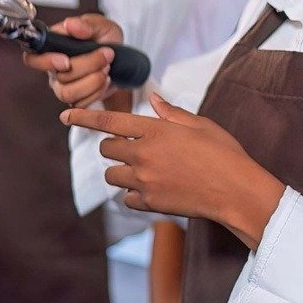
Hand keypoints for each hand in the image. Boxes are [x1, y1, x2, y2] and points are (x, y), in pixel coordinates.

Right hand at [25, 14, 123, 107]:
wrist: (123, 58)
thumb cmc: (106, 39)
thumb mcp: (101, 25)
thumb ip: (87, 24)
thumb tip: (70, 25)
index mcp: (52, 47)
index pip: (32, 58)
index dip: (45, 62)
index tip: (66, 60)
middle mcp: (54, 69)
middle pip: (58, 77)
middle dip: (87, 65)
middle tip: (105, 54)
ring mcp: (63, 86)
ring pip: (68, 94)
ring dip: (93, 81)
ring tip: (106, 67)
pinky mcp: (76, 99)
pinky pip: (80, 104)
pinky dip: (97, 91)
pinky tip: (105, 79)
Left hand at [63, 93, 286, 247]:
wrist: (237, 191)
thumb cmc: (224, 154)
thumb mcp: (201, 125)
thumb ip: (172, 113)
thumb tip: (154, 99)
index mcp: (156, 131)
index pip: (109, 121)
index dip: (83, 116)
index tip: (65, 114)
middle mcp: (144, 155)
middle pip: (106, 148)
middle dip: (113, 146)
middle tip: (132, 149)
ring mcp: (145, 181)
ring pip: (111, 175)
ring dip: (120, 171)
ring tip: (142, 170)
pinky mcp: (150, 203)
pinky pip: (126, 198)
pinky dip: (133, 194)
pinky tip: (152, 190)